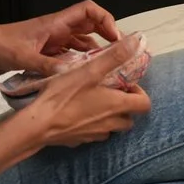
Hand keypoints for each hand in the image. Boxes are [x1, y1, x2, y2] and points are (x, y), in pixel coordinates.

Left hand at [0, 0, 120, 75]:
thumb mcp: (21, 56)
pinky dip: (80, 62)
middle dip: (106, 36)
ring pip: (82, 41)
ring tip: (105, 68)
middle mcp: (57, 30)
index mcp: (54, 23)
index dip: (105, 19)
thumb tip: (68, 75)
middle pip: (91, 25)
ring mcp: (53, 41)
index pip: (88, 10)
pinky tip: (84, 74)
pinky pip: (71, 55)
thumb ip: (45, 66)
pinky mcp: (47, 53)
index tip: (114, 38)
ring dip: (95, 52)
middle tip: (117, 55)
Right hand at [9, 52, 150, 148]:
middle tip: (110, 92)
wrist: (38, 125)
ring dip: (109, 117)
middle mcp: (110, 124)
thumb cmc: (63, 96)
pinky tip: (77, 114)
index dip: (139, 93)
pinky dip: (91, 125)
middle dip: (124, 105)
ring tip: (93, 101)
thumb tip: (136, 43)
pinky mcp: (80, 141)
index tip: (125, 84)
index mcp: (117, 106)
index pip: (145, 104)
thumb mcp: (89, 71)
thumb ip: (114, 57)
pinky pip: (93, 134)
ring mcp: (95, 135)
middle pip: (129, 118)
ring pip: (112, 128)